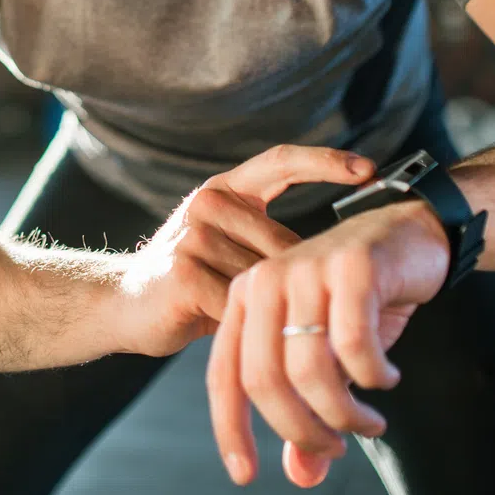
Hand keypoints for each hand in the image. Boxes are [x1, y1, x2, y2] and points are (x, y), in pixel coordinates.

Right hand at [114, 146, 376, 357]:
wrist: (123, 305)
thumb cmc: (192, 281)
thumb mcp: (228, 248)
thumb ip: (268, 242)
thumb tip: (340, 255)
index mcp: (223, 188)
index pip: (280, 160)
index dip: (325, 161)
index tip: (370, 170)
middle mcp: (207, 202)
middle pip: (283, 243)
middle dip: (294, 284)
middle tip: (296, 312)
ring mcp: (193, 234)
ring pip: (265, 277)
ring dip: (267, 308)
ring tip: (254, 322)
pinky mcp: (185, 271)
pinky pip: (242, 303)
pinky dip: (249, 325)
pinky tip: (239, 333)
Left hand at [206, 199, 449, 488]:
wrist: (412, 234)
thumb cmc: (362, 300)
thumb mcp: (331, 360)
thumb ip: (312, 413)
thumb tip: (303, 476)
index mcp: (245, 300)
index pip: (224, 376)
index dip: (231, 429)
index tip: (244, 476)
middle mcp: (265, 281)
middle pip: (264, 380)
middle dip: (301, 429)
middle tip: (335, 449)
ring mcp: (307, 270)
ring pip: (310, 370)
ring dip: (345, 414)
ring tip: (371, 423)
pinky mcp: (352, 267)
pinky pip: (355, 345)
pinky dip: (373, 376)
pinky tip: (387, 378)